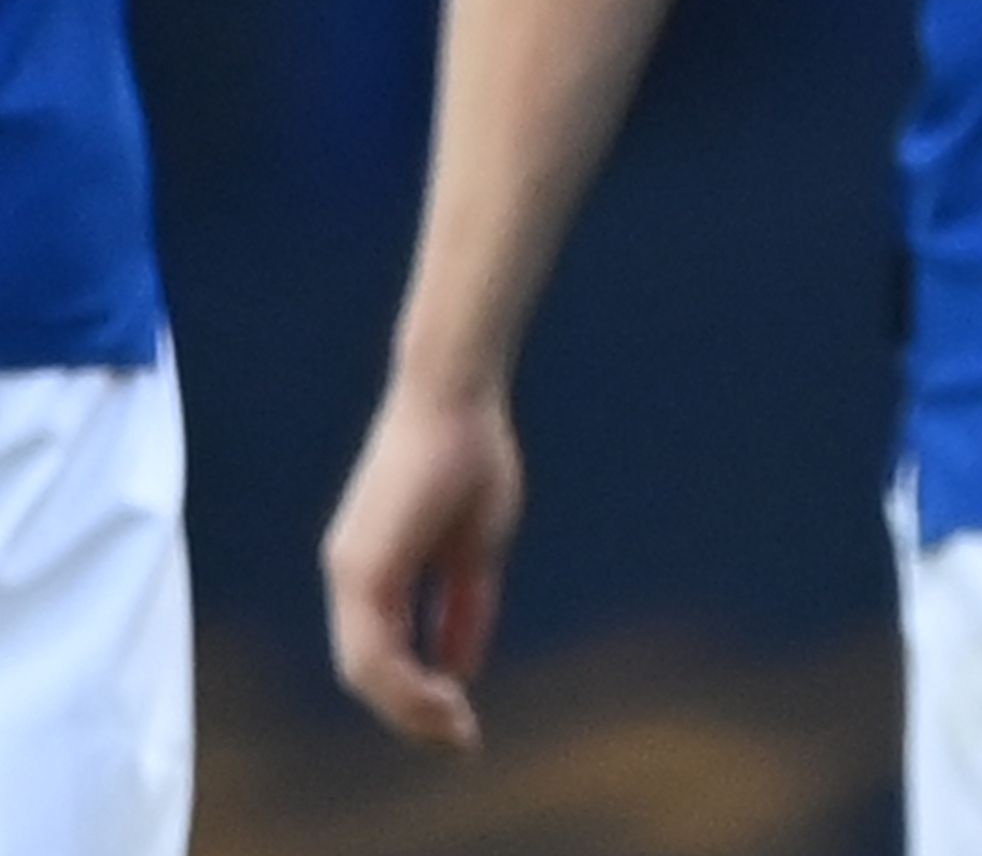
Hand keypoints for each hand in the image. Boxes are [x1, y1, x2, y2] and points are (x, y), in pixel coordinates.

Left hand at [323, 375, 524, 750]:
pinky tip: (442, 696)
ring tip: (454, 728)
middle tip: (459, 739)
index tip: (461, 720)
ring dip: (407, 708)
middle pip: (367, 672)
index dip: (419, 693)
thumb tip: (462, 667)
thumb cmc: (469, 456)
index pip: (384, 654)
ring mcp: (349, 571)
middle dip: (412, 714)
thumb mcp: (475, 548)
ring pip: (363, 669)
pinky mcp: (360, 566)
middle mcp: (350, 576)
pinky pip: (370, 647)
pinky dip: (403, 681)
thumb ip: (463, 606)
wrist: (454, 398)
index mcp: (374, 571)